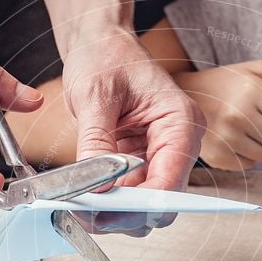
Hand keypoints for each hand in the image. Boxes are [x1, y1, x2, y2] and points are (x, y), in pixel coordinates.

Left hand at [60, 27, 204, 235]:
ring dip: (115, 213)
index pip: (171, 183)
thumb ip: (96, 143)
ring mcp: (162, 156)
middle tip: (85, 214)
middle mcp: (179, 143)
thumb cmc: (105, 56)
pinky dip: (109, 203)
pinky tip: (85, 198)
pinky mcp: (143, 163)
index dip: (139, 206)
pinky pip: (130, 195)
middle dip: (125, 215)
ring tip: (80, 206)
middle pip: (162, 204)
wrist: (100, 45)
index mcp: (181, 122)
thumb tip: (97, 187)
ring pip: (145, 207)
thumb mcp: (95, 95)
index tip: (104, 213)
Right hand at [173, 60, 261, 169]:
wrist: (182, 96)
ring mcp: (226, 139)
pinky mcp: (218, 156)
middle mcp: (238, 116)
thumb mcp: (255, 71)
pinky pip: (249, 165)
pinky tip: (237, 139)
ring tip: (251, 129)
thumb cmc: (223, 83)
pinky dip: (248, 155)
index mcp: (252, 92)